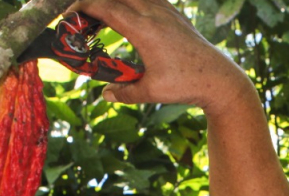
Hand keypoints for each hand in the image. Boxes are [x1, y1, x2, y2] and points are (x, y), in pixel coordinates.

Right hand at [70, 0, 256, 114]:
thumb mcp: (151, 92)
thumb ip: (124, 92)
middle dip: (95, 3)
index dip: (83, 8)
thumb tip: (105, 93)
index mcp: (144, 29)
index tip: (69, 17)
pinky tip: (127, 14)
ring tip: (101, 16)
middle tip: (81, 18)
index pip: (105, 7)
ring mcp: (166, 11)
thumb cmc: (186, 84)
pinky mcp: (175, 14)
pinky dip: (132, 1)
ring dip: (114, 1)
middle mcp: (154, 13)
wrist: (219, 78)